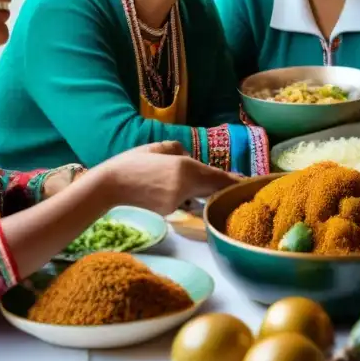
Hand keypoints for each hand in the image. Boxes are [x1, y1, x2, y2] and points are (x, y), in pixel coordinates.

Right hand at [102, 143, 240, 214]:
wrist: (109, 185)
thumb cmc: (133, 161)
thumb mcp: (160, 147)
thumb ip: (181, 151)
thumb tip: (191, 159)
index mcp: (185, 167)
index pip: (218, 176)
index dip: (235, 180)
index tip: (250, 182)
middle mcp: (185, 187)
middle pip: (213, 188)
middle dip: (224, 187)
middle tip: (238, 184)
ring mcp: (178, 202)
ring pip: (198, 195)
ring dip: (202, 190)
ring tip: (200, 183)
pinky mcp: (169, 212)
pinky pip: (185, 201)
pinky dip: (185, 196)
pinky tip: (173, 190)